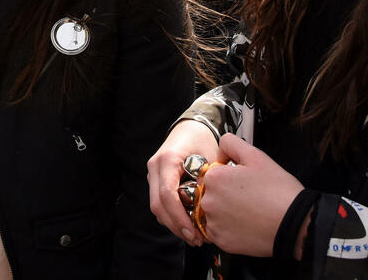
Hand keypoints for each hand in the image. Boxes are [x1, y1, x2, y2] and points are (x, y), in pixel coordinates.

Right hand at [147, 119, 219, 245]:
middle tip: (196, 240)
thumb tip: (213, 208)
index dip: (179, 217)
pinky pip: (161, 203)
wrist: (191, 127)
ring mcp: (154, 174)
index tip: (194, 232)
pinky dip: (172, 217)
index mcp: (168, 160)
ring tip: (195, 237)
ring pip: (157, 207)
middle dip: (176, 226)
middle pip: (158, 205)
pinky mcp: (157, 180)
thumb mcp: (209, 156)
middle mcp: (155, 167)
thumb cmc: (202, 139)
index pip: (167, 194)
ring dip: (174, 224)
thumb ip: (209, 180)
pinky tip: (188, 226)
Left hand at [199, 133, 303, 255]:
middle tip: (248, 197)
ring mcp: (214, 223)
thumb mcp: (256, 156)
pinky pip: (217, 231)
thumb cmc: (278, 191)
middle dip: (225, 194)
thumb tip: (220, 151)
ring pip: (213, 212)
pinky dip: (228, 228)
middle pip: (210, 193)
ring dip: (225, 211)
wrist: (294, 224)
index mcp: (214, 178)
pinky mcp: (221, 241)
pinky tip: (245, 224)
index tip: (243, 182)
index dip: (229, 176)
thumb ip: (231, 144)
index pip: (212, 174)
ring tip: (249, 211)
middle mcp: (209, 200)